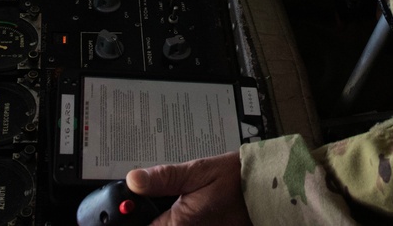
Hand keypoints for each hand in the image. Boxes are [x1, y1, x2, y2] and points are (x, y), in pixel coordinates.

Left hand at [126, 152, 250, 225]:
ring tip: (175, 204)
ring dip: (165, 216)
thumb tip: (133, 180)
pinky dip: (178, 219)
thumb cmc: (236, 180)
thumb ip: (164, 178)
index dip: (133, 216)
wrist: (266, 190)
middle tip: (152, 201)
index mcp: (179, 225)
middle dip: (152, 216)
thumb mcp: (198, 171)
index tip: (127, 209)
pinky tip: (187, 212)